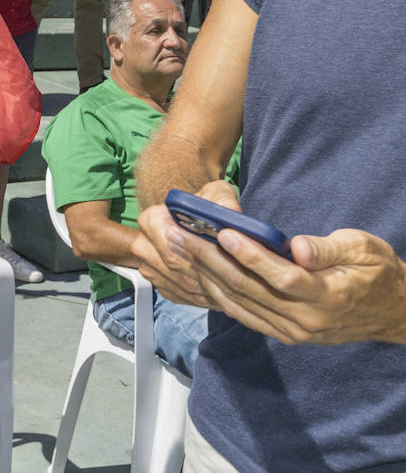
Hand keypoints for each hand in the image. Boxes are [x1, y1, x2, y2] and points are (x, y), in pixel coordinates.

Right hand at [131, 179, 241, 308]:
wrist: (192, 219)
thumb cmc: (204, 206)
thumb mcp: (217, 194)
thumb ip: (223, 201)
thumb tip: (231, 214)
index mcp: (152, 219)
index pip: (171, 244)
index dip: (200, 254)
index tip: (226, 257)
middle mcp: (143, 245)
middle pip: (176, 267)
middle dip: (206, 274)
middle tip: (237, 279)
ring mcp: (149, 267)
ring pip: (181, 285)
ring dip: (206, 290)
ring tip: (235, 289)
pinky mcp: (158, 283)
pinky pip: (181, 296)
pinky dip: (202, 298)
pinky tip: (223, 294)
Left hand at [187, 226, 405, 345]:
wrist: (391, 312)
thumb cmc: (376, 273)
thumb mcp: (364, 249)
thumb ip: (329, 249)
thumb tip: (298, 248)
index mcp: (330, 296)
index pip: (283, 278)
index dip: (251, 256)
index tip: (225, 233)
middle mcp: (308, 319)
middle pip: (251, 290)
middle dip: (213, 260)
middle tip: (184, 236)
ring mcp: (294, 331)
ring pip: (241, 303)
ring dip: (207, 275)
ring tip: (182, 249)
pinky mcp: (284, 334)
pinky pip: (244, 315)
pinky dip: (218, 294)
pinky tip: (199, 274)